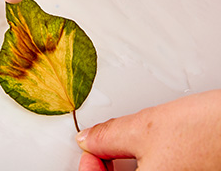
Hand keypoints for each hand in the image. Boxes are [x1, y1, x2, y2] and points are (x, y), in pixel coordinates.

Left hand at [76, 90, 220, 170]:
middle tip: (101, 148)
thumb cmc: (210, 132)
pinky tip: (146, 152)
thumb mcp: (145, 129)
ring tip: (123, 147)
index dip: (88, 170)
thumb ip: (108, 137)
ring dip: (125, 167)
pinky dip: (146, 167)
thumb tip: (88, 140)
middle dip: (105, 168)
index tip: (88, 151)